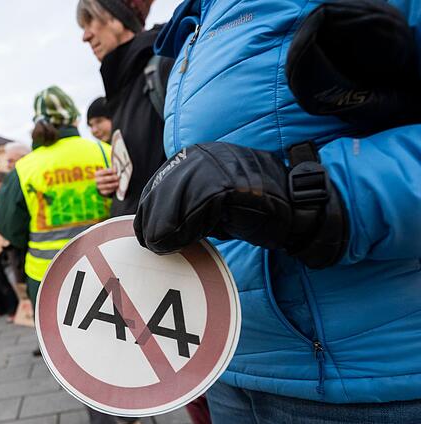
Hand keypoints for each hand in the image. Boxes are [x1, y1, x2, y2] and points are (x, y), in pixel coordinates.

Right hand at [95, 168, 118, 196]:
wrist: (103, 185)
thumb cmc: (106, 176)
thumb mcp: (108, 172)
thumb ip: (111, 170)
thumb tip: (116, 168)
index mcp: (97, 174)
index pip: (103, 172)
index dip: (109, 171)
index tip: (115, 171)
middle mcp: (96, 180)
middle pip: (104, 179)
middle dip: (112, 178)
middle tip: (117, 177)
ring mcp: (98, 187)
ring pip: (106, 186)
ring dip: (113, 184)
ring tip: (118, 183)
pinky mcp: (102, 192)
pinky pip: (107, 191)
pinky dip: (112, 189)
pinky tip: (116, 187)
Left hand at [134, 142, 348, 268]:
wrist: (294, 207)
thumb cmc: (250, 209)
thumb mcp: (210, 203)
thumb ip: (184, 206)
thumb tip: (153, 228)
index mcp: (194, 156)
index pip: (159, 186)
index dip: (150, 213)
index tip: (148, 235)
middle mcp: (200, 156)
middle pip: (161, 193)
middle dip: (154, 223)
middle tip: (154, 246)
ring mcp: (213, 168)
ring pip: (173, 202)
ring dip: (165, 230)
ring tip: (165, 247)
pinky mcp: (225, 185)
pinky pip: (193, 211)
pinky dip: (183, 230)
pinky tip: (181, 242)